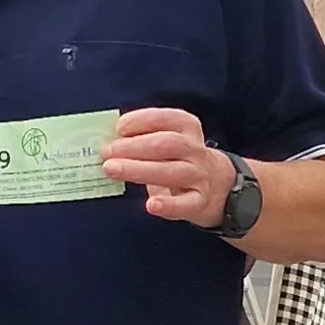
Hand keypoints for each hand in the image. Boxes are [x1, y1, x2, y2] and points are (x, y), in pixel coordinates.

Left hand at [103, 106, 235, 226]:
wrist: (219, 186)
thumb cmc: (179, 159)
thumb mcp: (168, 140)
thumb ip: (143, 138)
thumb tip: (107, 140)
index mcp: (187, 128)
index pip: (166, 119)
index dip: (141, 121)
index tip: (118, 127)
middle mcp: (195, 150)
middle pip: (166, 144)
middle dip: (133, 146)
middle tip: (106, 151)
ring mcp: (199, 176)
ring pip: (172, 171)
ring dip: (139, 169)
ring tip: (112, 169)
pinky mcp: (200, 201)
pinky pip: (186, 204)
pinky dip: (169, 205)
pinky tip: (151, 205)